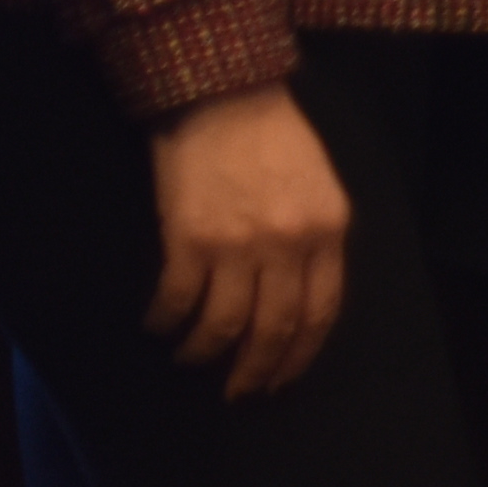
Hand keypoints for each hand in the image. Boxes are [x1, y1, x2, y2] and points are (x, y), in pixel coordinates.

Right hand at [146, 88, 352, 398]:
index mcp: (327, 231)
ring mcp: (238, 244)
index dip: (299, 354)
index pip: (321, 312)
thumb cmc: (275, 138)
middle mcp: (288, 244)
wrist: (225, 95)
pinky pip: (177, 300)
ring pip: (224, 325)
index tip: (282, 379)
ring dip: (205, 353)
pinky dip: (167, 322)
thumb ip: (317, 240)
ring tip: (192, 361)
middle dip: (255, 369)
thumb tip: (299, 298)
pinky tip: (159, 327)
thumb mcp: (320, 187)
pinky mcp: (189, 239)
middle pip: (274, 328)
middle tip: (238, 391)